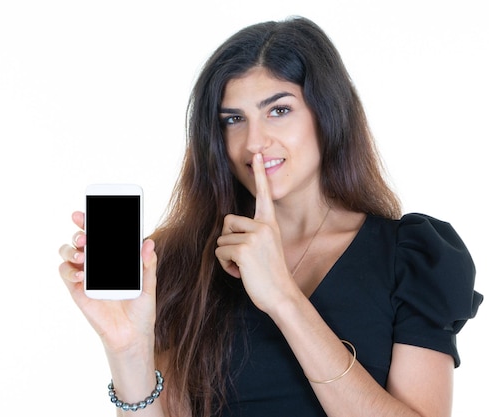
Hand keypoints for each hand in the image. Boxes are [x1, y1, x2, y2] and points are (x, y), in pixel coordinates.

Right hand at [58, 211, 157, 354]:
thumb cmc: (140, 309)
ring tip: (83, 254)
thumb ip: (148, 265)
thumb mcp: (149, 285)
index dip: (92, 220)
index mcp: (113, 257)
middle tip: (85, 234)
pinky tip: (82, 275)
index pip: (100, 233)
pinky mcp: (76, 289)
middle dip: (79, 230)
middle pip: (81, 238)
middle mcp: (96, 262)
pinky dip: (69, 270)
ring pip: (67, 251)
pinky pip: (65, 272)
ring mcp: (85, 274)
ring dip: (71, 248)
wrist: (131, 335)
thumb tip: (149, 243)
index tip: (89, 210)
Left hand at [215, 153, 291, 311]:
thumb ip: (252, 233)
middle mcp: (263, 226)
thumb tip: (228, 230)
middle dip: (227, 240)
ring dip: (226, 256)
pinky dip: (225, 265)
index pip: (263, 195)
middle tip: (242, 256)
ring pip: (221, 240)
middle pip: (227, 221)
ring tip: (244, 266)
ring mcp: (254, 237)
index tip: (258, 154)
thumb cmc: (269, 274)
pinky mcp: (244, 249)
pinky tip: (240, 273)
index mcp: (269, 223)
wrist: (280, 294)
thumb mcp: (265, 247)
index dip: (259, 175)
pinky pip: (220, 252)